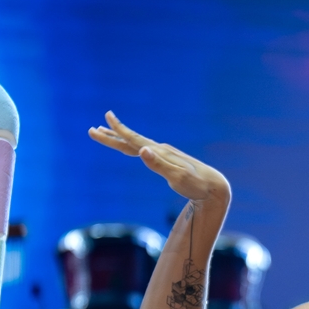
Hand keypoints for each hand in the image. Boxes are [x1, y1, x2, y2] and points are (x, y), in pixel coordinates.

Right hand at [89, 111, 230, 204]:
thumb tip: (142, 150)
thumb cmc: (197, 185)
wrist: (215, 188)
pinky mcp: (169, 161)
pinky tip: (136, 148)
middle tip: (93, 129)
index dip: (118, 132)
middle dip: (112, 136)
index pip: (134, 140)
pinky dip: (135, 147)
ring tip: (107, 132)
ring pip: (138, 144)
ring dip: (121, 139)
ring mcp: (165, 155)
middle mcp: (161, 150)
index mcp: (159, 153)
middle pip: (131, 141)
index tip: (104, 120)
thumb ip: (158, 164)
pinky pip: (146, 151)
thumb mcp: (177, 177)